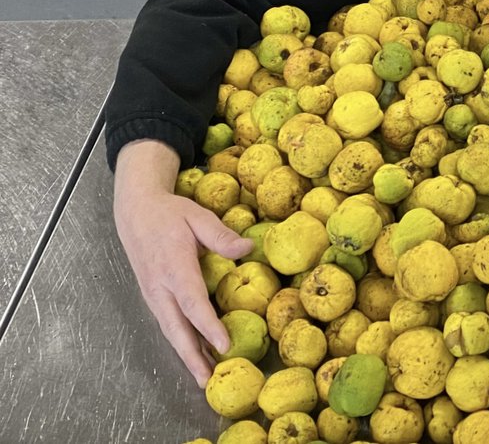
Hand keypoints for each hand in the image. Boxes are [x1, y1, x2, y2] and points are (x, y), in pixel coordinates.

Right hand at [113, 140, 253, 386]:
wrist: (136, 213)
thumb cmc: (170, 214)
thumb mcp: (197, 216)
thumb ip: (221, 235)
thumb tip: (247, 249)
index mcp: (173, 267)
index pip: (192, 302)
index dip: (208, 325)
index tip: (223, 345)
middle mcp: (160, 287)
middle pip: (176, 328)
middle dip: (192, 356)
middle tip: (209, 380)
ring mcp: (154, 295)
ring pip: (171, 331)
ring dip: (186, 355)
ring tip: (205, 377)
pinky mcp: (154, 298)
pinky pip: (169, 324)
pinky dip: (182, 342)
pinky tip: (197, 354)